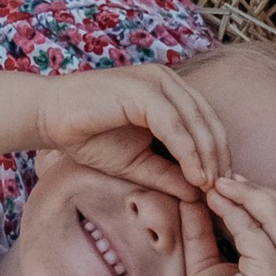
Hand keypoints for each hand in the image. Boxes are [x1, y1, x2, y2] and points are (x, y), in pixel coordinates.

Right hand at [27, 59, 230, 194]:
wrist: (49, 117)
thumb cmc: (88, 136)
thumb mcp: (136, 164)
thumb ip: (167, 174)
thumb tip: (199, 193)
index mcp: (170, 93)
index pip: (208, 123)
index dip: (219, 156)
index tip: (223, 190)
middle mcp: (169, 82)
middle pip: (210, 121)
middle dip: (221, 159)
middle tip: (225, 193)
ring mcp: (158, 82)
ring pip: (198, 122)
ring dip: (209, 158)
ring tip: (213, 189)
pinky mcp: (144, 89)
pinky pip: (175, 124)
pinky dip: (189, 153)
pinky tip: (196, 177)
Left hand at [181, 177, 275, 275]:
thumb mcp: (205, 265)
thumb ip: (201, 233)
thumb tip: (191, 200)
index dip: (257, 197)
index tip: (227, 182)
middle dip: (255, 190)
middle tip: (223, 175)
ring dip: (247, 194)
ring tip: (218, 183)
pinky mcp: (274, 275)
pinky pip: (256, 233)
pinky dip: (235, 213)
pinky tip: (214, 202)